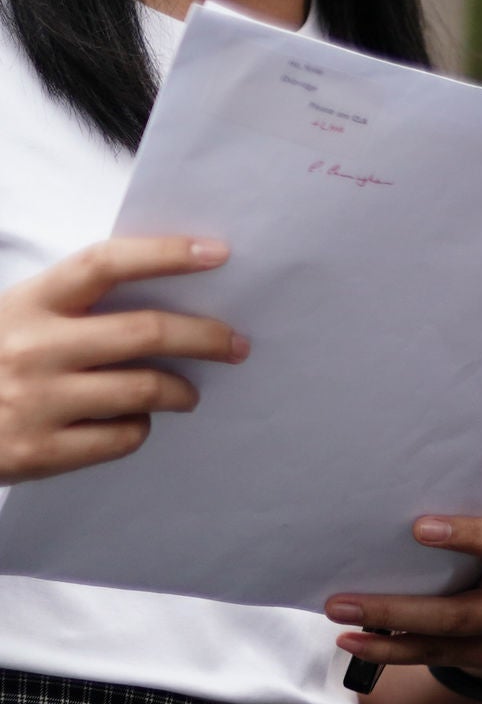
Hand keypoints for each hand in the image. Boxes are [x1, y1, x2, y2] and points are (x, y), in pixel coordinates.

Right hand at [0, 235, 240, 483]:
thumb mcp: (14, 320)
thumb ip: (72, 309)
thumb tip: (163, 297)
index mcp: (26, 303)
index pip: (104, 263)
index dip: (164, 253)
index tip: (216, 252)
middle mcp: (32, 347)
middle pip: (146, 332)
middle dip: (206, 336)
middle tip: (236, 344)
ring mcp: (37, 400)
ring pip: (146, 389)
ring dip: (182, 390)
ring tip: (186, 393)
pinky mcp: (43, 451)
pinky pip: (124, 436)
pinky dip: (138, 427)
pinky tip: (130, 421)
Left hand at [329, 516, 481, 682]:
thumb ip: (461, 513)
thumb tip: (394, 500)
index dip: (470, 535)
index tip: (419, 528)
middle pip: (457, 612)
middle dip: (394, 608)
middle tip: (340, 601)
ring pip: (438, 640)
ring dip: (382, 631)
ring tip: (338, 617)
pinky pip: (431, 656)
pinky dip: (388, 650)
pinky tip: (354, 642)